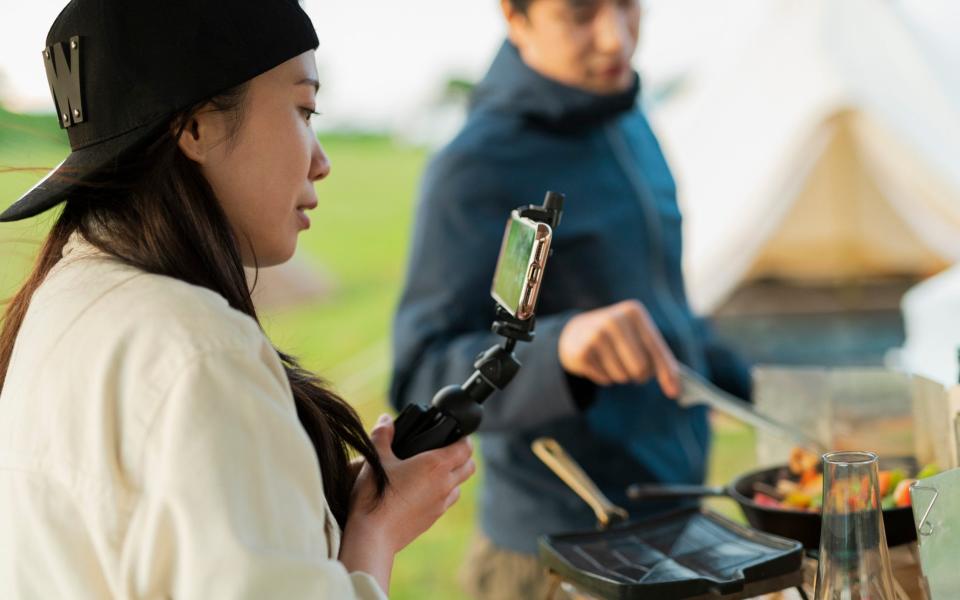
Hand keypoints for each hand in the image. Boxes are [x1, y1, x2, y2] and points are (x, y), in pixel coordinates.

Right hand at [345, 414, 474, 554]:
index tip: (454, 433)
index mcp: (436, 465)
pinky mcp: (432, 519)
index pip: (466, 448)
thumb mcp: (376, 459)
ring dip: (453, 476)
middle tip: (446, 449)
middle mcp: (444, 484)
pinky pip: (446, 502)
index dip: (463, 438)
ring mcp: (441, 504)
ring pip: (459, 486)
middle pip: (469, 466)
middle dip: (463, 456)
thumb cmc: (375, 496)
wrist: (373, 536)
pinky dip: (442, 493)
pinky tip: (422, 491)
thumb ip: (382, 436)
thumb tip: (385, 419)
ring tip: (433, 470)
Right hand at [558, 299, 679, 396]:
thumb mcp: (638, 336)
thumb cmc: (618, 338)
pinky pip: (606, 380)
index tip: (674, 393)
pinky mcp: (582, 352)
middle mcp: (614, 320)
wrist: (576, 332)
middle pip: (640, 368)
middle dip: (640, 375)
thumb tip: (676, 390)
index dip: (667, 373)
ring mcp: (595, 335)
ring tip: (611, 360)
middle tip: (633, 368)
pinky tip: (598, 362)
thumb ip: (658, 359)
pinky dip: (606, 378)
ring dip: (621, 376)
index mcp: (633, 312)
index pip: (656, 348)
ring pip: (623, 377)